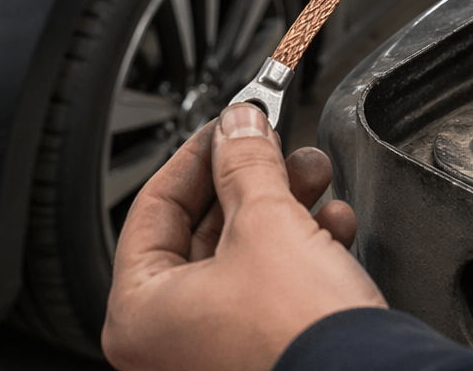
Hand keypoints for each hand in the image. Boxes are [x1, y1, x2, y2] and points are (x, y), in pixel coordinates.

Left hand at [103, 104, 385, 370]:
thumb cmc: (297, 337)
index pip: (154, 207)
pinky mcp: (259, 355)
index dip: (198, 155)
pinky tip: (333, 226)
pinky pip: (268, 292)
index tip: (227, 126)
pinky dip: (299, 253)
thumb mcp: (266, 222)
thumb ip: (245, 162)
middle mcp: (166, 343)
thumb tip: (238, 124)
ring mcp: (211, 353)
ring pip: (241, 258)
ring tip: (314, 175)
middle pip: (202, 232)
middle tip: (274, 145)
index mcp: (139, 314)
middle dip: (251, 180)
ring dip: (284, 209)